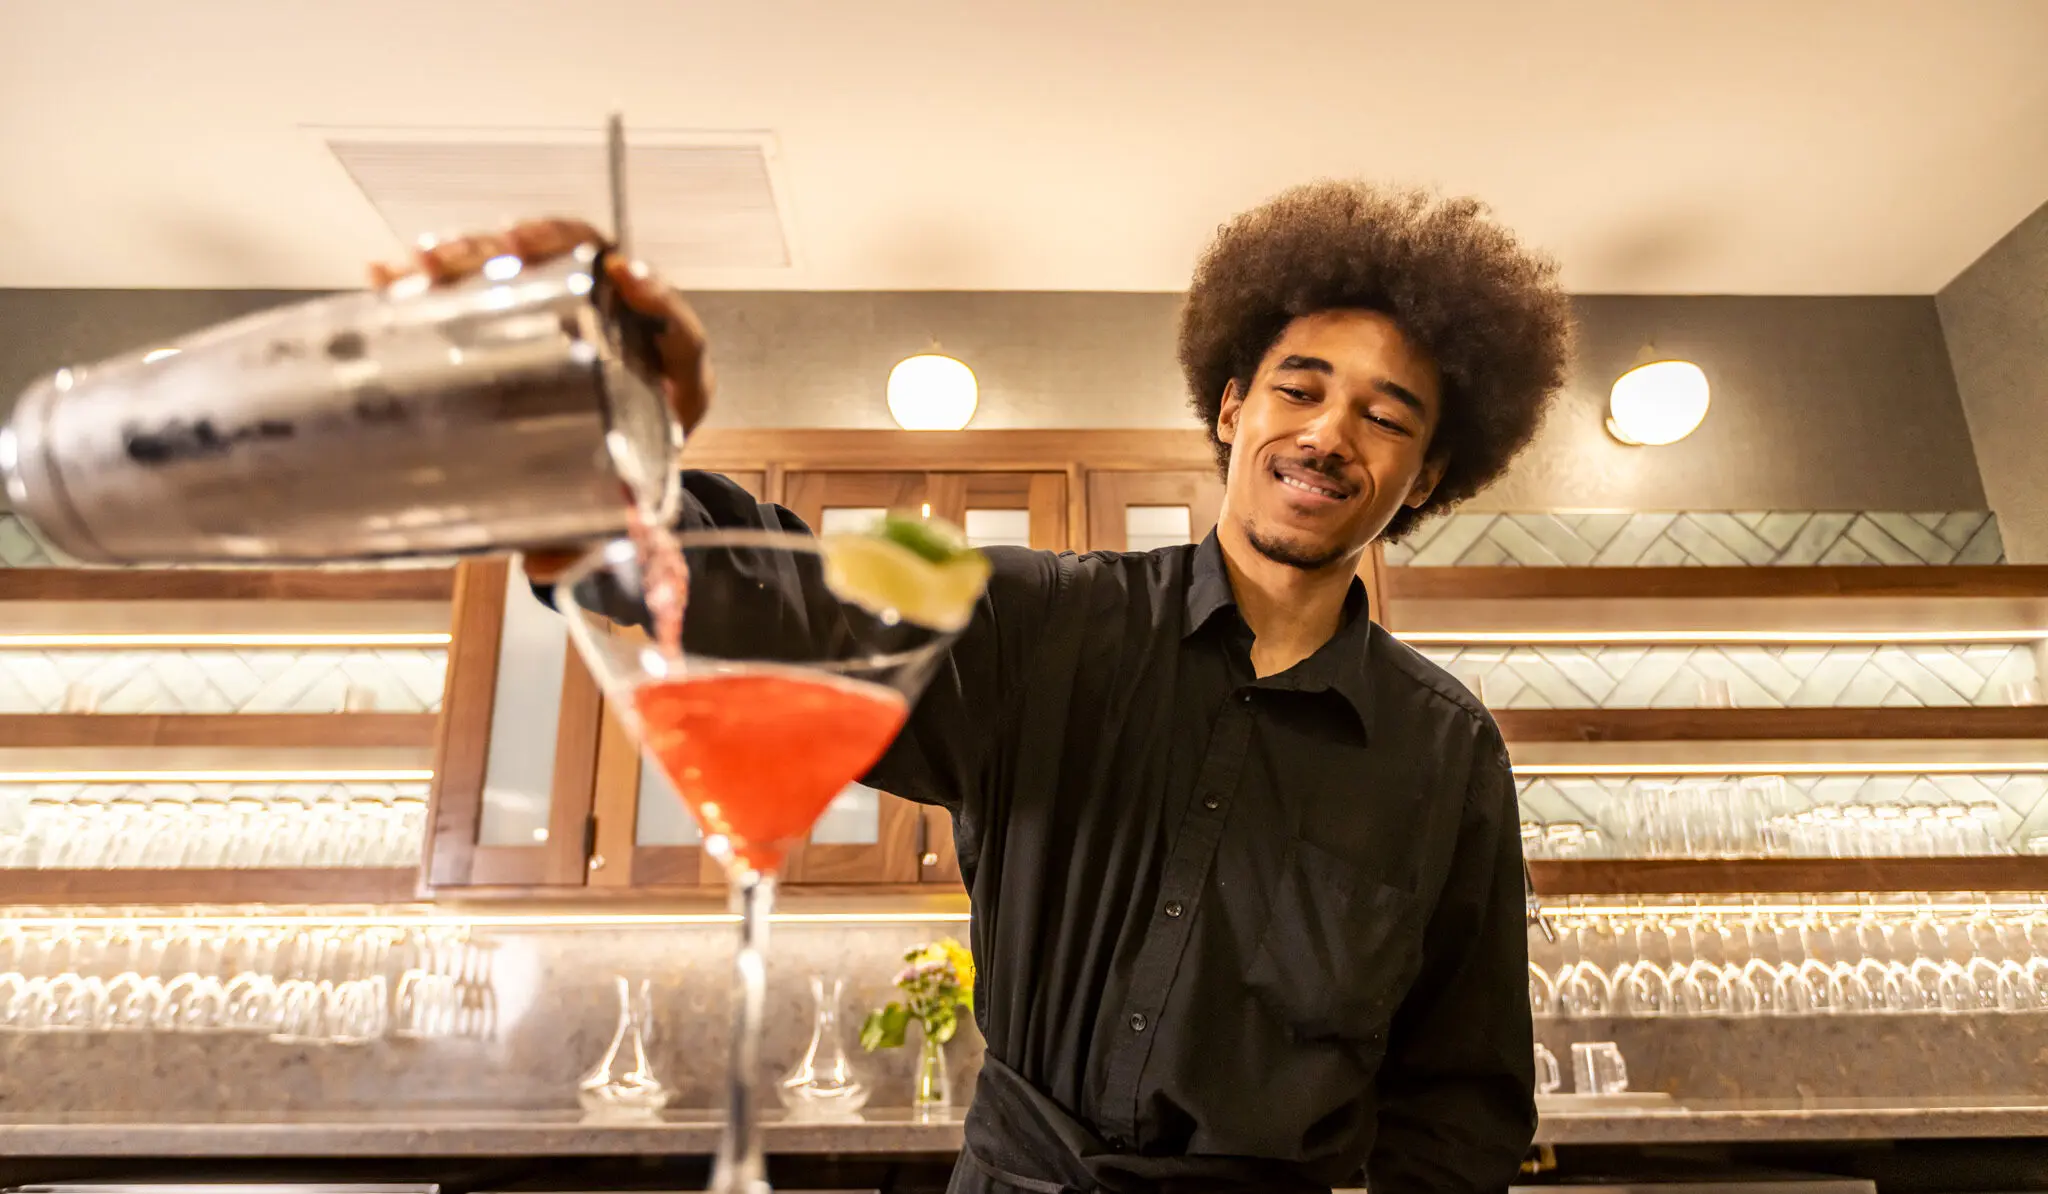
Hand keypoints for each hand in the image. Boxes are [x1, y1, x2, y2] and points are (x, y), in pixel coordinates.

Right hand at [371, 218, 714, 584]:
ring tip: (425, 262)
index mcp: (669, 377)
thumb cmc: (621, 483)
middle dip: (546, 246)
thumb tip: (546, 568)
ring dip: (477, 252)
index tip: (628, 276)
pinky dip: (438, 275)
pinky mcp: (525, 311)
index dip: (659, 298)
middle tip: (504, 248)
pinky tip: (387, 275)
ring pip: (532, 260)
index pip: (678, 330)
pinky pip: (486, 279)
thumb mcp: (614, 512)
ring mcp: (571, 308)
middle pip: (593, 264)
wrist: (608, 470)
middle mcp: (624, 326)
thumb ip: (589, 538)